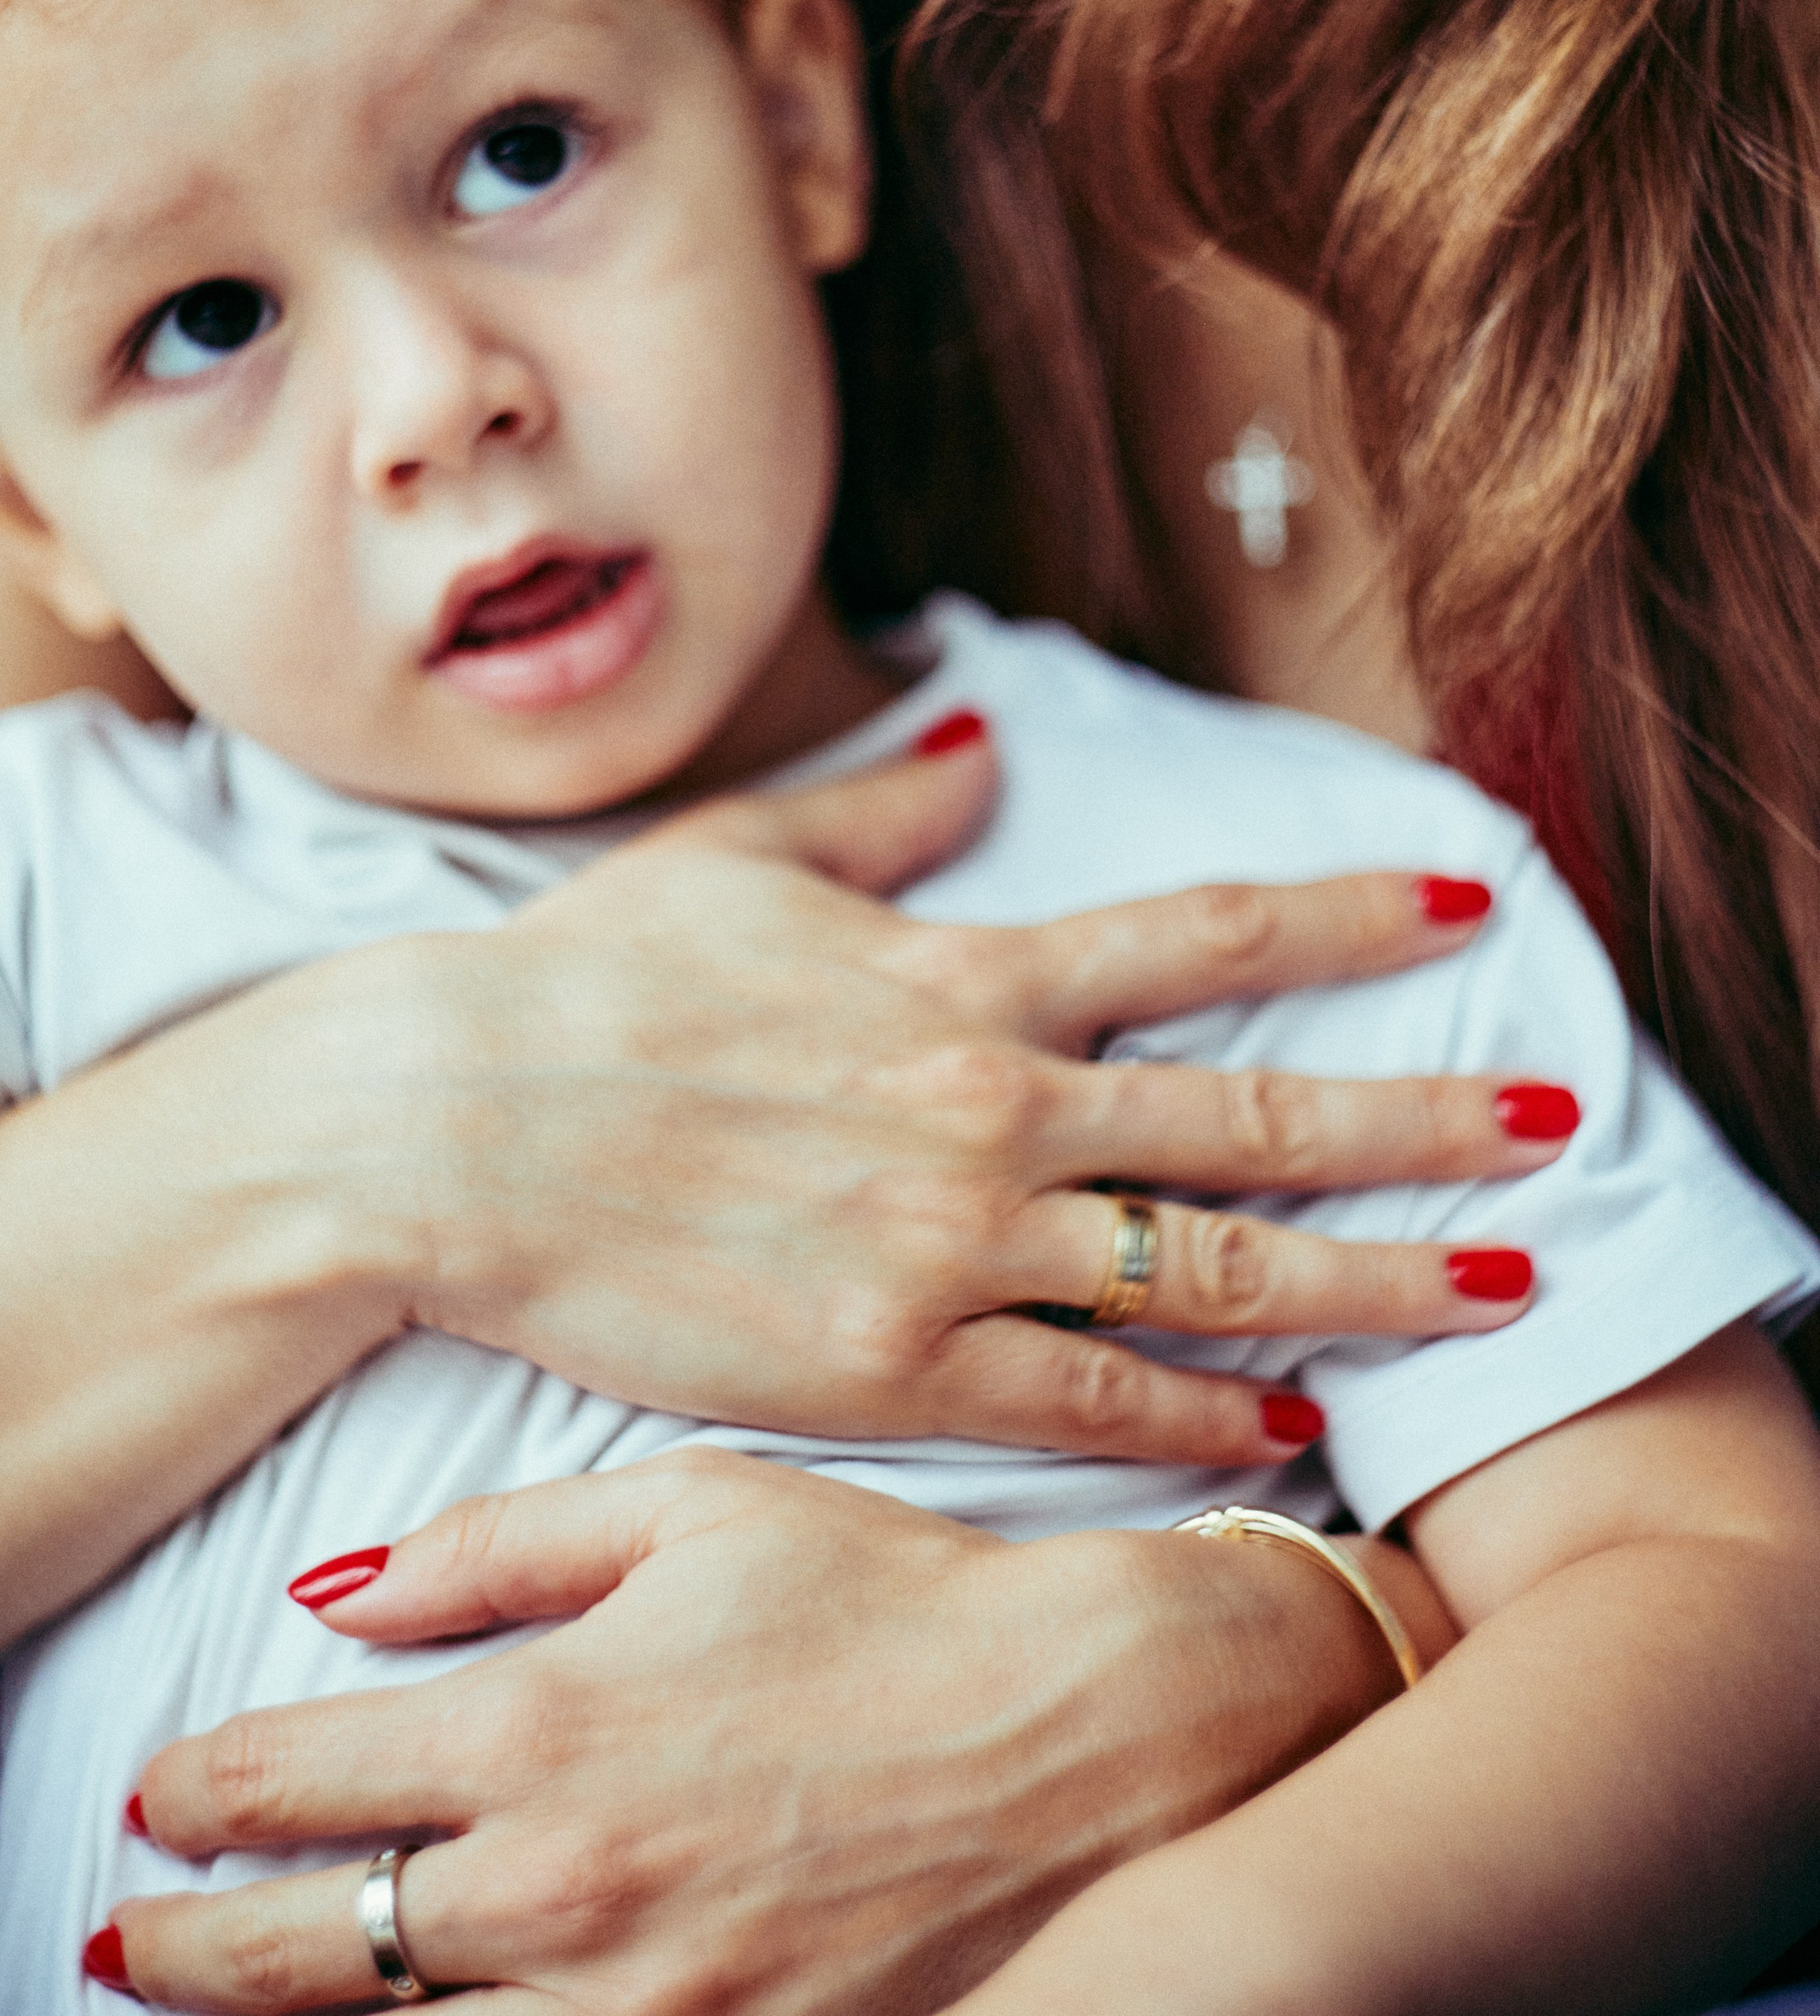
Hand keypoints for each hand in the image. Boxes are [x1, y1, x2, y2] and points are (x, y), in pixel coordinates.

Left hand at [110, 1450, 1422, 2012]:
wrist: (1076, 1725)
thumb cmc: (883, 1592)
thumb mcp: (693, 1504)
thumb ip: (502, 1547)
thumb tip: (341, 1594)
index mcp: (554, 1724)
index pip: (306, 1782)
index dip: (205, 1793)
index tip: (162, 1796)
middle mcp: (574, 1881)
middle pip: (317, 1949)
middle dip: (192, 1949)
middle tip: (127, 1943)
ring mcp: (649, 1997)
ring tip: (231, 2006)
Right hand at [368, 722, 1565, 1465]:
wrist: (444, 1131)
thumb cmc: (582, 983)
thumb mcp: (737, 859)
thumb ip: (879, 814)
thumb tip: (978, 742)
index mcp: (961, 977)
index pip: (1203, 936)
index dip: (1348, 920)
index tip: (1463, 908)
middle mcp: (988, 1111)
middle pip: (1251, 1120)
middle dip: (1419, 1125)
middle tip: (1549, 1126)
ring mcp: (949, 1247)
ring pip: (1207, 1274)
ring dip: (1364, 1287)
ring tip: (1489, 1296)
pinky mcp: (889, 1366)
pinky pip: (1085, 1398)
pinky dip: (1196, 1415)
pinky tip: (1281, 1427)